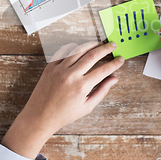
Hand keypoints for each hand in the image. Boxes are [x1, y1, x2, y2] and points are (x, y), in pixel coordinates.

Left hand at [1, 41, 123, 157]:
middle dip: (105, 48)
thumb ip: (102, 91)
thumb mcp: (87, 107)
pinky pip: (64, 52)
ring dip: (91, 45)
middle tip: (113, 45)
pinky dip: (74, 48)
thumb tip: (114, 79)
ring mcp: (59, 69)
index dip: (114, 63)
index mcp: (81, 87)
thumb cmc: (64, 114)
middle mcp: (71, 75)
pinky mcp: (50, 66)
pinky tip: (81, 47)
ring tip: (99, 43)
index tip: (121, 59)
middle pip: (93, 55)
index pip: (103, 70)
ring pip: (79, 50)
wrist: (39, 116)